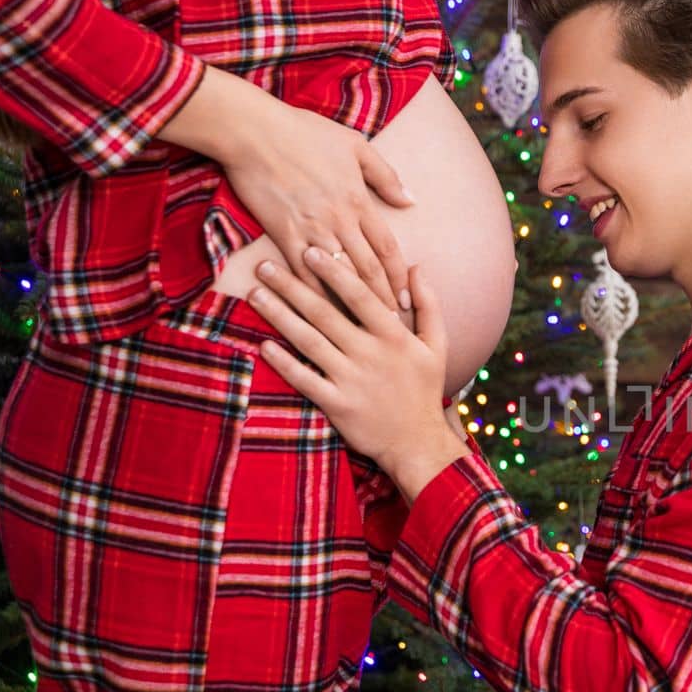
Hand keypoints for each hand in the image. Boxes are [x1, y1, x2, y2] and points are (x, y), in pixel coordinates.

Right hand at [223, 100, 415, 313]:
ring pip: (341, 276)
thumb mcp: (355, 145)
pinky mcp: (284, 234)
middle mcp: (341, 220)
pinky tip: (322, 313)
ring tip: (363, 327)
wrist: (255, 131)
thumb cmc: (305, 133)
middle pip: (369, 269)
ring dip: (354, 304)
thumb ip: (385, 175)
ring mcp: (312, 229)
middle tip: (392, 324)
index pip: (387, 248)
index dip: (399, 276)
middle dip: (382, 299)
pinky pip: (304, 272)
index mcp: (359, 200)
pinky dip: (315, 294)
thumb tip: (410, 199)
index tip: (406, 298)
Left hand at [247, 247, 468, 500]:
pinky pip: (304, 379)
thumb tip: (416, 266)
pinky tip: (262, 345)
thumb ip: (428, 304)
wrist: (417, 442)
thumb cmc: (424, 390)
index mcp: (394, 336)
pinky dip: (283, 362)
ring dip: (279, 316)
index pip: (359, 295)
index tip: (309, 249)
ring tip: (255, 294)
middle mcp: (370, 354)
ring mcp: (351, 380)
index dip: (333, 271)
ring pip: (308, 341)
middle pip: (325, 313)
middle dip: (292, 286)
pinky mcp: (337, 405)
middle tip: (265, 264)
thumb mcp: (436, 345)